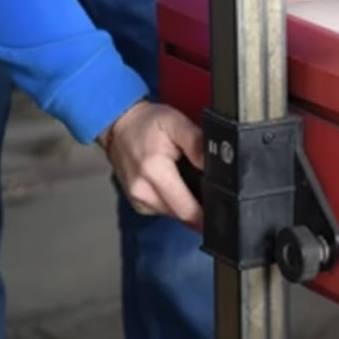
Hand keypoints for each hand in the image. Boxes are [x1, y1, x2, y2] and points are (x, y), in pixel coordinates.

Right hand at [97, 100, 203, 225]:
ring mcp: (138, 200)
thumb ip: (197, 143)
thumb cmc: (147, 124)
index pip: (188, 210)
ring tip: (186, 178)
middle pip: (183, 215)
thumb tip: (213, 165)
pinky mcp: (138, 204)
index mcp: (154, 171)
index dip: (207, 210)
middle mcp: (143, 190)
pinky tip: (174, 184)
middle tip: (204, 184)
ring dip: (186, 202)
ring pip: (175, 214)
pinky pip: (164, 210)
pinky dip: (174, 201)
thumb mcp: (176, 123)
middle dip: (199, 205)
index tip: (218, 201)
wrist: (120, 126)